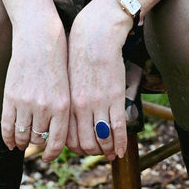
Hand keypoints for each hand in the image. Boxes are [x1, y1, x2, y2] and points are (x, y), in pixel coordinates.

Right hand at [0, 10, 69, 161]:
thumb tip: (54, 136)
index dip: (51, 154)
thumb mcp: (65, 88)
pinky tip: (10, 141)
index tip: (48, 157)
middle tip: (35, 146)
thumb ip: (60, 112)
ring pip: (21, 135)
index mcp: (62, 106)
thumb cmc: (57, 62)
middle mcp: (45, 108)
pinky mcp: (11, 97)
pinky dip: (8, 138)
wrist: (40, 39)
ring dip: (22, 142)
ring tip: (23, 142)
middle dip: (36, 145)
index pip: (55, 143)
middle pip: (37, 140)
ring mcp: (26, 103)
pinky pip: (7, 126)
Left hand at [66, 0, 131, 159]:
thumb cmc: (79, 54)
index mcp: (67, 103)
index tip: (82, 148)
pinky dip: (120, 143)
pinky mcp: (115, 98)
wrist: (95, 35)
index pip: (68, 138)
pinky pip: (119, 128)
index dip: (75, 148)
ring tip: (110, 153)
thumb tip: (71, 115)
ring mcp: (99, 104)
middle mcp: (81, 108)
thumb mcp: (68, 80)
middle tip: (97, 152)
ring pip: (102, 139)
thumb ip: (70, 99)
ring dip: (107, 150)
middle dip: (91, 151)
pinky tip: (121, 151)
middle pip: (84, 143)